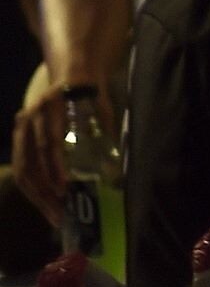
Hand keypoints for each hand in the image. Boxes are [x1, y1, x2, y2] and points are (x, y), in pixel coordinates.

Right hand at [13, 66, 99, 219]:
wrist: (70, 72)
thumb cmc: (90, 93)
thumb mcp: (102, 107)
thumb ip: (105, 132)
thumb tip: (115, 168)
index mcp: (52, 106)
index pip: (50, 141)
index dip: (56, 166)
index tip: (66, 186)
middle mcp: (30, 116)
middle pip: (31, 160)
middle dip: (46, 189)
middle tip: (62, 212)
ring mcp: (21, 126)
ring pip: (22, 169)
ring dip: (38, 195)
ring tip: (56, 214)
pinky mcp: (18, 136)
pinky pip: (21, 168)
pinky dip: (33, 188)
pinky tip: (47, 203)